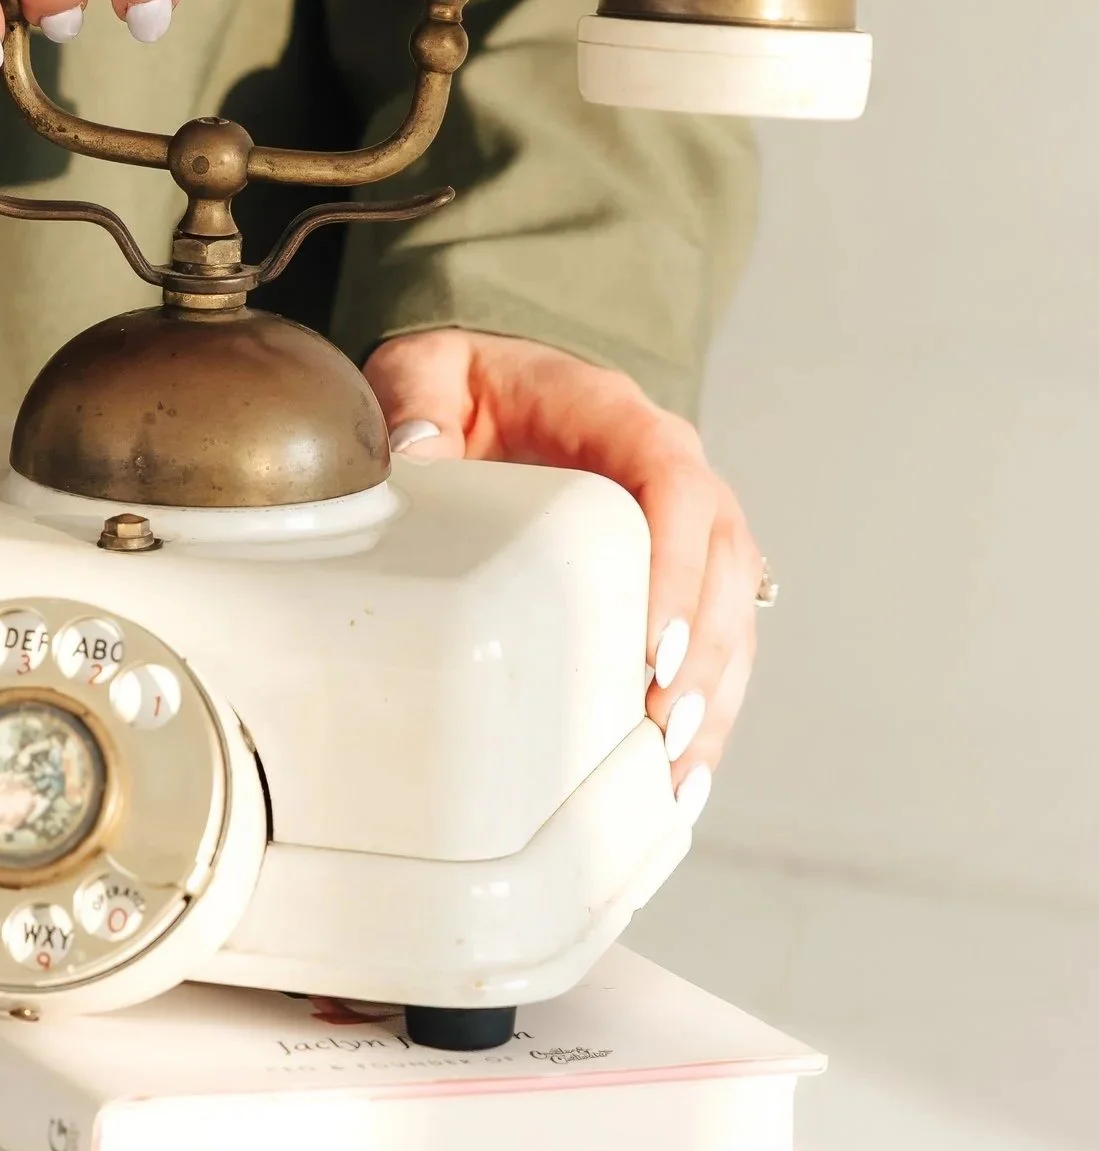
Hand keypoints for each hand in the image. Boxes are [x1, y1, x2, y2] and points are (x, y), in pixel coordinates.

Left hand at [361, 329, 758, 798]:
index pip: (676, 485)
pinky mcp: (671, 578)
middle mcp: (669, 471)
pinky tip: (682, 778)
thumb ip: (417, 404)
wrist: (483, 387)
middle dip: (706, 653)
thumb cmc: (462, 382)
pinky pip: (713, 644)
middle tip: (665, 728)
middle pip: (724, 563)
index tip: (656, 647)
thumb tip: (416, 460)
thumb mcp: (427, 373)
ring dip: (714, 697)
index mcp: (618, 417)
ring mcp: (681, 528)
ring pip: (735, 613)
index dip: (678, 567)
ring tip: (679, 777)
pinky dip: (705, 709)